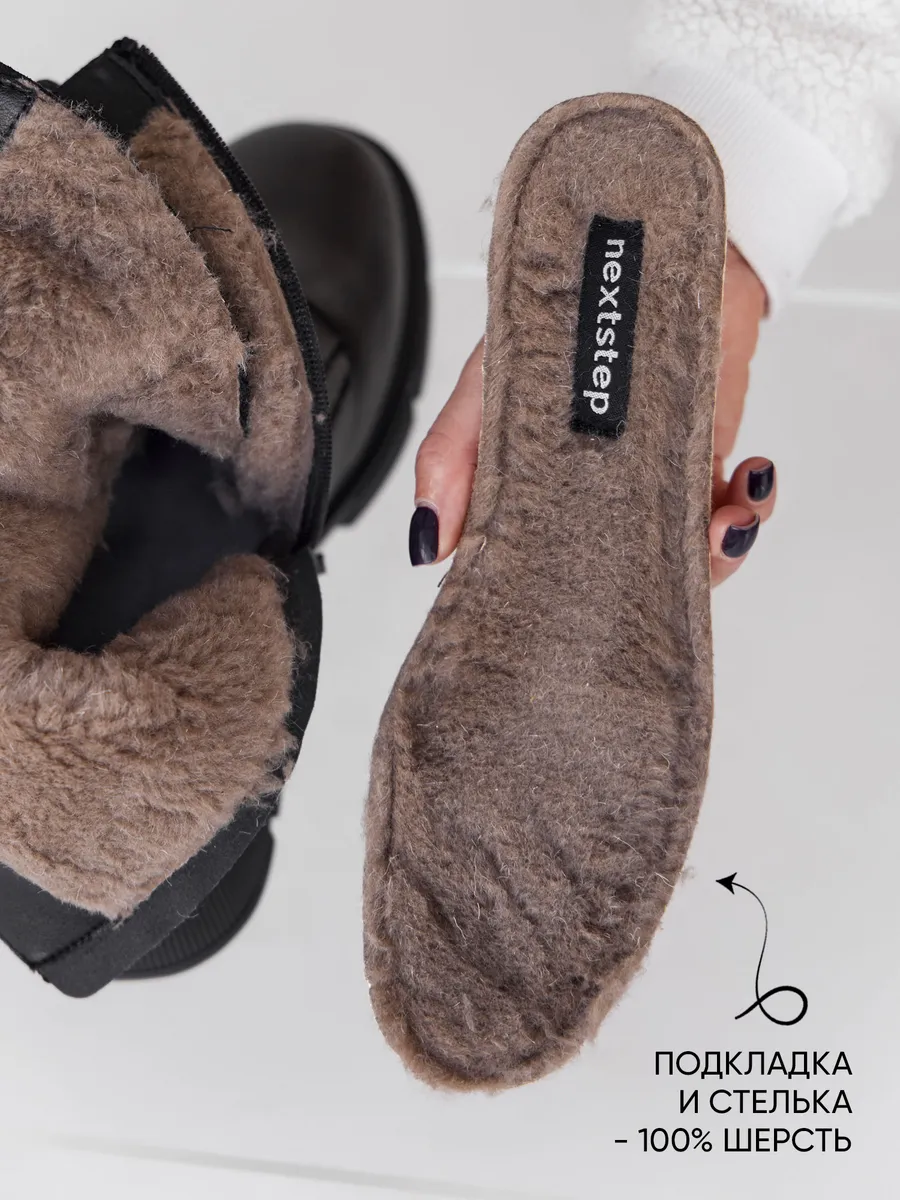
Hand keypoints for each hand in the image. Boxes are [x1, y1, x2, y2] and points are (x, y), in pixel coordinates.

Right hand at [410, 244, 773, 586]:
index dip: (554, 602)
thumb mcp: (482, 386)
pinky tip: (749, 479)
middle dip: (653, 589)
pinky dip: (752, 507)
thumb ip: (449, 459)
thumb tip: (429, 542)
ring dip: (718, 553)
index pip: (538, 574)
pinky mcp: (703, 462)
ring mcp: (651, 487)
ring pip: (685, 557)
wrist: (648, 251)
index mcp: (534, 496)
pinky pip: (735, 509)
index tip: (575, 606)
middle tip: (666, 570)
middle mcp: (595, 503)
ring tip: (727, 520)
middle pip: (623, 581)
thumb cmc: (557, 318)